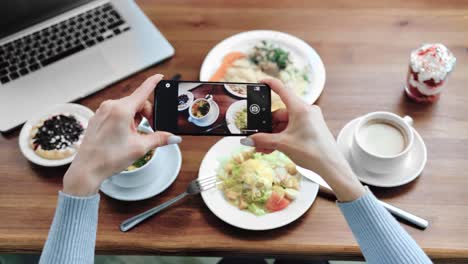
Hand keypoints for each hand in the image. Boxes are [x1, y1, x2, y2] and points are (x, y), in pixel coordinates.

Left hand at [63, 74, 181, 195]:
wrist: (87, 169)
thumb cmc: (108, 158)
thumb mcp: (140, 147)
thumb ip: (159, 139)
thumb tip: (173, 138)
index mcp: (121, 109)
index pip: (143, 91)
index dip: (153, 83)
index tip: (159, 77)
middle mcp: (110, 106)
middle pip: (137, 102)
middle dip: (146, 114)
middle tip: (150, 130)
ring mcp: (102, 112)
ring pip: (127, 109)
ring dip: (135, 119)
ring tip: (133, 137)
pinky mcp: (98, 118)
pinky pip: (116, 114)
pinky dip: (125, 121)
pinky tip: (124, 136)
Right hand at [240, 79, 364, 201]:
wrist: (331, 166)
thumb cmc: (312, 152)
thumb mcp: (283, 145)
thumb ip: (263, 140)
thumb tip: (248, 139)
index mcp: (300, 109)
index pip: (283, 90)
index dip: (270, 84)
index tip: (260, 81)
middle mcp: (306, 111)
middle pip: (280, 113)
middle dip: (267, 126)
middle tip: (257, 137)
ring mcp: (309, 120)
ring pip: (285, 123)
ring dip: (273, 135)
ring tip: (263, 148)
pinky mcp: (311, 128)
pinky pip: (292, 129)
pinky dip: (282, 137)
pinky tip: (272, 148)